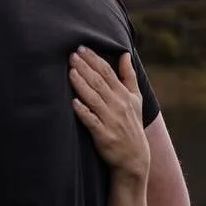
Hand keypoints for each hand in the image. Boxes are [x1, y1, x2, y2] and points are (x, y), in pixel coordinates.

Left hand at [70, 49, 149, 181]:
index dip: (94, 60)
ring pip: (94, 98)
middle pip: (99, 82)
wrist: (134, 157)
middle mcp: (118, 105)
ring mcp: (111, 120)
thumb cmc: (131, 124)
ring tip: (70, 71)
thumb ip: (129, 76)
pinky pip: (92, 121)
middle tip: (71, 55)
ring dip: (81, 84)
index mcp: (124, 95)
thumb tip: (125, 54)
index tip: (81, 48)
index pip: (108, 72)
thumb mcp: (135, 99)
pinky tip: (73, 102)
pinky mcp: (103, 135)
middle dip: (85, 67)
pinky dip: (83, 111)